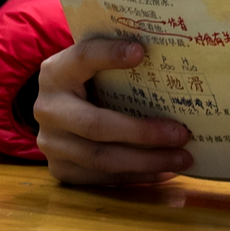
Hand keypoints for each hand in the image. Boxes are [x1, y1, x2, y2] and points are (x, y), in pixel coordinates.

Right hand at [31, 37, 192, 185]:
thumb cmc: (88, 82)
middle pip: (96, 125)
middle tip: (182, 134)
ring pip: (101, 159)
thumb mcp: (94, 65)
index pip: (83, 58)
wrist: (58, 110)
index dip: (109, 54)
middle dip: (142, 133)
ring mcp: (51, 143)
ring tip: (182, 158)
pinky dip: (137, 177)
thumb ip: (116, 58)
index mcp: (56, 72)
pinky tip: (165, 172)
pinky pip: (102, 179)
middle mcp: (47, 109)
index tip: (141, 52)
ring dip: (147, 162)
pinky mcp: (60, 169)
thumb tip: (162, 52)